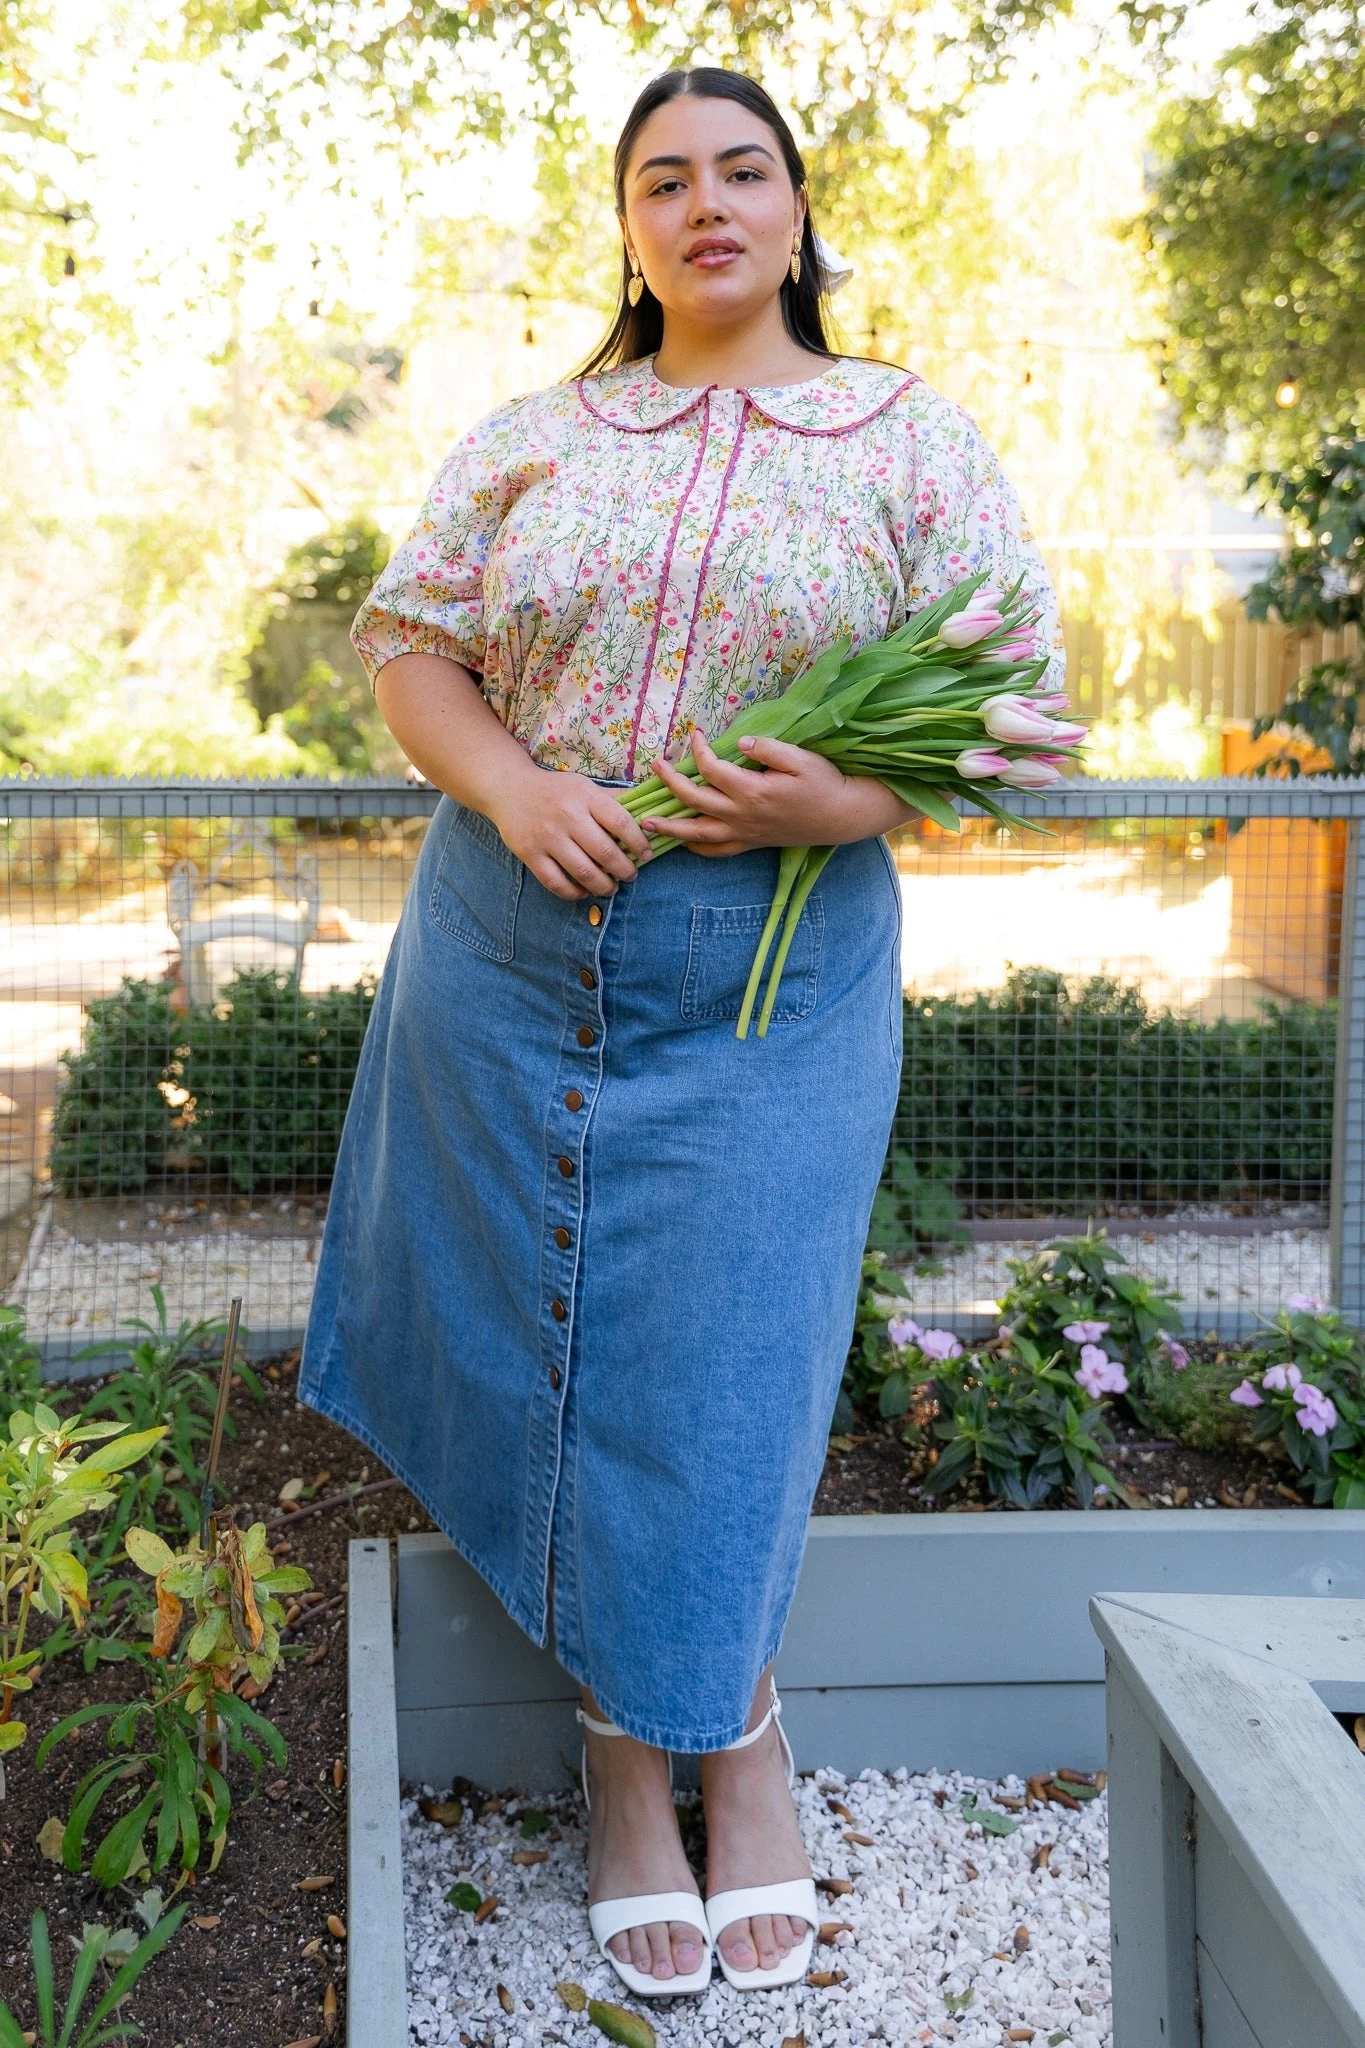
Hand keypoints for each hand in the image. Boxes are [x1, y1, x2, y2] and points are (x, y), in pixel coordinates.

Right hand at [489, 765, 654, 900]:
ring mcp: (547, 837)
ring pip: (584, 872)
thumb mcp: (585, 787)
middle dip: (625, 870)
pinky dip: (574, 893)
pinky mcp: (530, 854)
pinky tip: (584, 891)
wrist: (510, 790)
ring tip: (611, 887)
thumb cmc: (556, 791)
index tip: (646, 854)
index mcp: (586, 798)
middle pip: (605, 852)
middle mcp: (567, 817)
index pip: (621, 822)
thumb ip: (613, 801)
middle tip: (631, 875)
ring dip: (604, 886)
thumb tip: (647, 812)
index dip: (639, 842)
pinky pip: (556, 883)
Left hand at [644, 730, 913, 856]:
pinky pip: (717, 852)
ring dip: (670, 827)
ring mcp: (744, 833)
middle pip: (695, 800)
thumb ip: (769, 750)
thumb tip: (740, 744)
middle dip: (671, 782)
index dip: (698, 750)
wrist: (840, 816)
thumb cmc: (823, 783)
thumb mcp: (801, 759)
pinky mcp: (750, 843)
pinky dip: (696, 848)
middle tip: (656, 766)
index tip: (695, 734)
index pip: (712, 769)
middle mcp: (742, 815)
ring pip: (698, 833)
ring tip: (646, 823)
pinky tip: (683, 841)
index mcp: (752, 791)